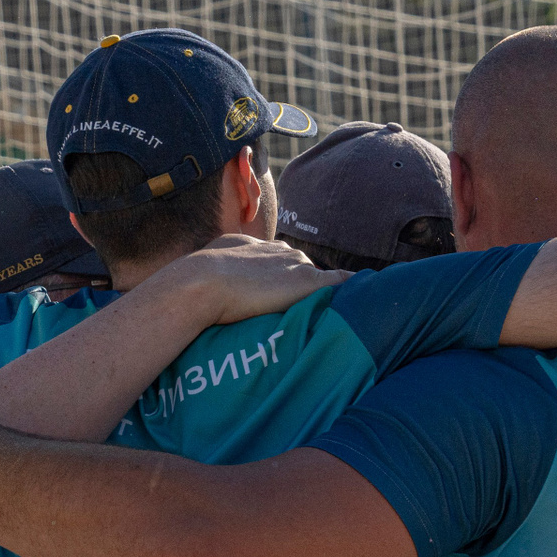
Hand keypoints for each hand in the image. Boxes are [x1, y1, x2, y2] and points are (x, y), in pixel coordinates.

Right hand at [168, 234, 347, 323]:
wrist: (199, 285)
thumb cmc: (189, 286)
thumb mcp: (198, 273)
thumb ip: (210, 277)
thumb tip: (191, 291)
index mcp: (250, 245)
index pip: (274, 259)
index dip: (277, 278)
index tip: (276, 294)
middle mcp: (276, 250)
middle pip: (299, 266)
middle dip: (300, 286)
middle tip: (298, 311)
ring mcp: (294, 264)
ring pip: (319, 276)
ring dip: (324, 292)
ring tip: (332, 311)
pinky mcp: (308, 282)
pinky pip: (340, 284)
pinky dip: (353, 290)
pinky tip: (366, 299)